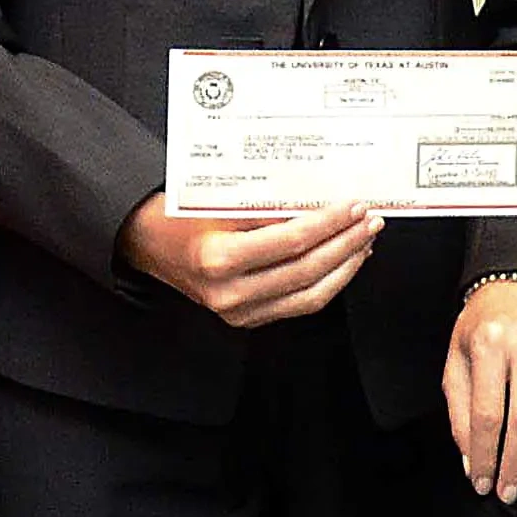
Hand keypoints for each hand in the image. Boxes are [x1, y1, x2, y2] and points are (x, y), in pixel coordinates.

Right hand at [123, 197, 374, 326]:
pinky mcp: (247, 318)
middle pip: (307, 270)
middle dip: (346, 243)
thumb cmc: (178, 216)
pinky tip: (343, 261)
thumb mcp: (218, 200)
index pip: (291, 241)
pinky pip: (299, 304)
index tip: (353, 206)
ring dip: (345, 266)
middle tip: (369, 220)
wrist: (147, 243)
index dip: (329, 223)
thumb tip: (322, 198)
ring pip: (311, 295)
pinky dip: (328, 282)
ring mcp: (239, 311)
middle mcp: (229, 292)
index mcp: (218, 258)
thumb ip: (267, 204)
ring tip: (364, 240)